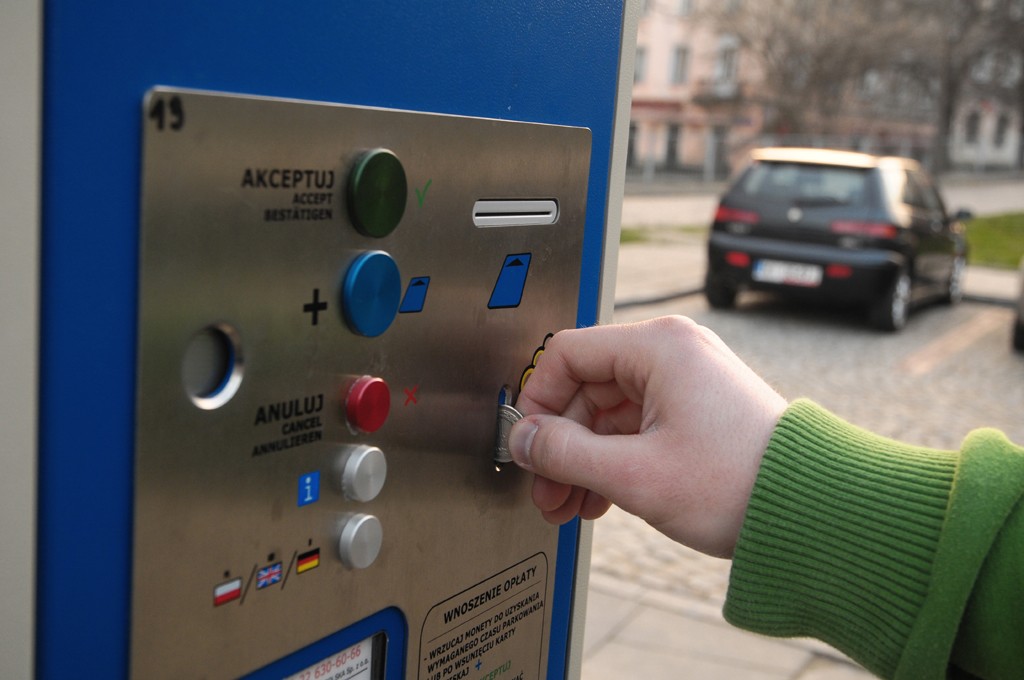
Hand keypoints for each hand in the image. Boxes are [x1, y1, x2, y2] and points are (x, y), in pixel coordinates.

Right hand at [509, 315, 786, 556]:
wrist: (809, 508)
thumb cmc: (740, 482)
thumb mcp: (634, 474)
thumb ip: (565, 454)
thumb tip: (522, 441)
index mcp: (658, 348)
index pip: (567, 355)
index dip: (538, 401)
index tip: (528, 444)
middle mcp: (671, 354)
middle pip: (584, 388)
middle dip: (560, 445)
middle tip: (547, 491)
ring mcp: (684, 381)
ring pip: (607, 413)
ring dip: (582, 460)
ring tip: (570, 505)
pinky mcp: (693, 410)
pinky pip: (633, 427)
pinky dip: (611, 460)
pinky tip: (599, 499)